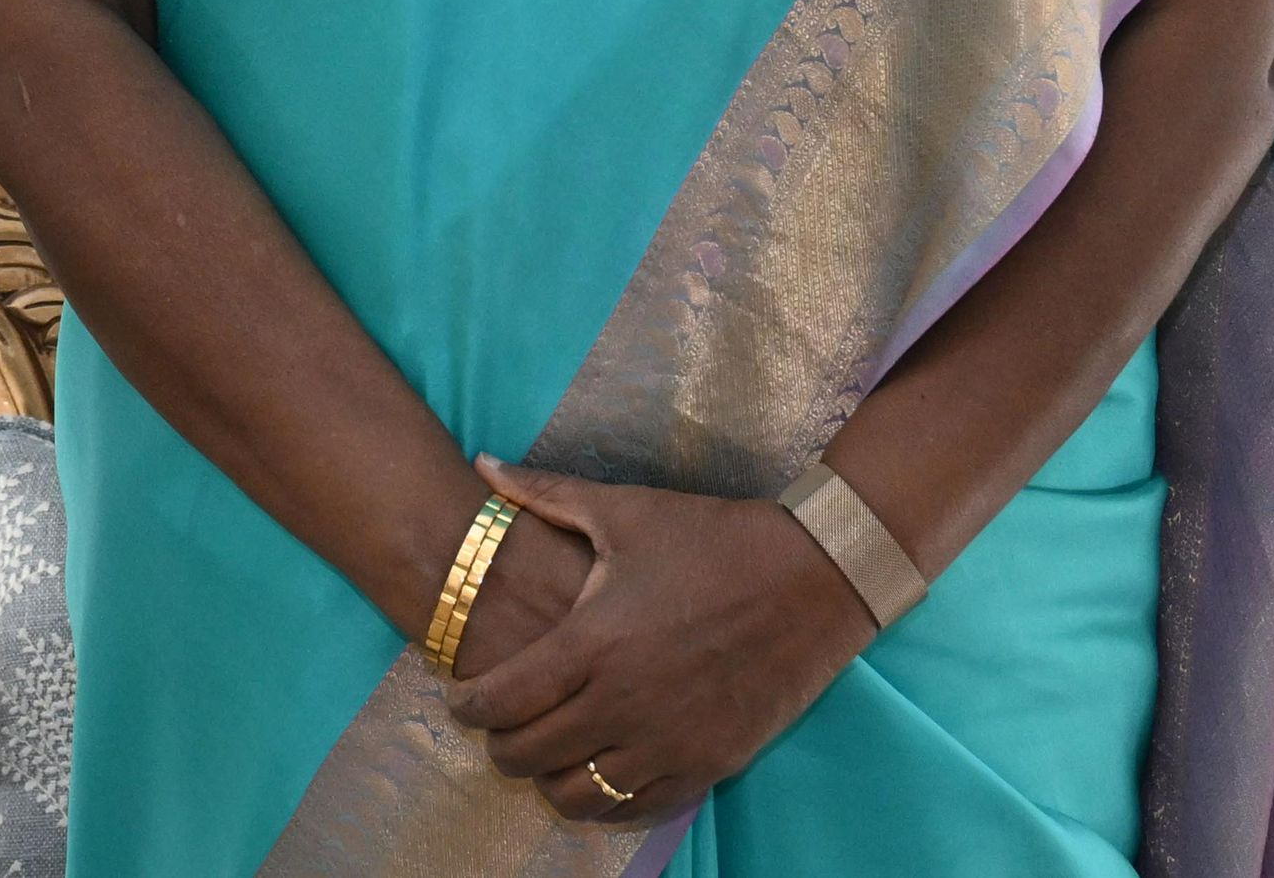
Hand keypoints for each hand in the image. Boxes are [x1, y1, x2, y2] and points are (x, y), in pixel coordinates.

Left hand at [443, 456, 875, 822]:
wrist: (815, 577)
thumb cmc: (714, 538)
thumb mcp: (625, 510)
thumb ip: (544, 494)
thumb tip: (481, 465)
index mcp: (594, 641)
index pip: (502, 699)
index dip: (467, 706)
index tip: (459, 700)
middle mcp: (624, 703)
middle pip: (528, 754)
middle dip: (499, 744)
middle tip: (497, 726)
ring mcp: (668, 741)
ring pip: (578, 794)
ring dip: (549, 778)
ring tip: (546, 752)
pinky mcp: (708, 764)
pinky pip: (635, 809)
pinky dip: (606, 799)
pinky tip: (597, 771)